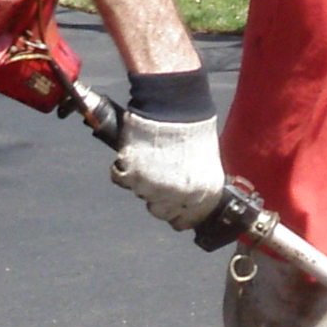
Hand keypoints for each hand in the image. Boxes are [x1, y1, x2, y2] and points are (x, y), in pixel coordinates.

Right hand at [111, 109, 224, 229]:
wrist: (174, 106)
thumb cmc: (192, 127)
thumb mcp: (205, 162)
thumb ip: (195, 185)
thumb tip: (184, 197)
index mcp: (204, 194)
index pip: (186, 220)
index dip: (177, 213)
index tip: (171, 207)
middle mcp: (180, 196)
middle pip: (160, 211)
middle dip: (156, 196)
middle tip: (156, 175)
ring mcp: (154, 187)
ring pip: (140, 194)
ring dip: (140, 179)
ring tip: (148, 157)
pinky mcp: (132, 174)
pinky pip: (120, 178)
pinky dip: (122, 167)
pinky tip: (132, 154)